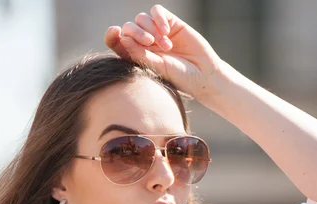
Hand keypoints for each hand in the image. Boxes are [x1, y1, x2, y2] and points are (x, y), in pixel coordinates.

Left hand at [104, 4, 223, 100]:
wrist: (204, 75)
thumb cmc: (179, 78)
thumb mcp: (157, 68)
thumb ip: (138, 54)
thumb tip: (121, 37)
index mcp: (136, 56)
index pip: (117, 42)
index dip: (112, 35)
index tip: (115, 32)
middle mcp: (145, 43)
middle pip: (128, 27)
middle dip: (136, 33)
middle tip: (149, 43)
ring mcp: (157, 32)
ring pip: (141, 18)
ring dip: (150, 28)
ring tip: (166, 45)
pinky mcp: (171, 23)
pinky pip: (157, 11)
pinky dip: (158, 18)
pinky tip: (166, 31)